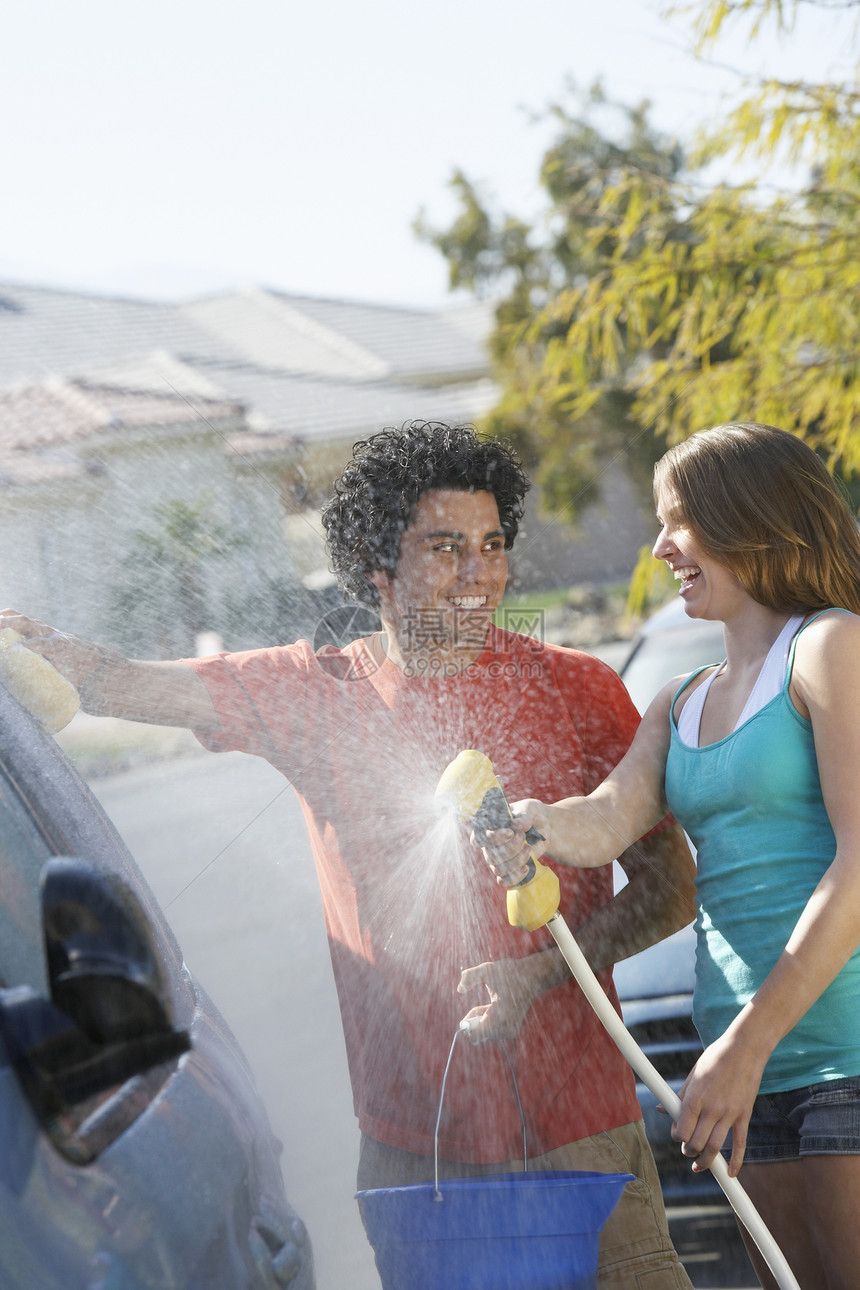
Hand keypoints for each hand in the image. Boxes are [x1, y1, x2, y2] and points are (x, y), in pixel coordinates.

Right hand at [0, 610, 106, 689]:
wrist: (90, 656)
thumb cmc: (77, 672)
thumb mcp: (71, 683)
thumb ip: (57, 694)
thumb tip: (41, 721)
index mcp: (60, 647)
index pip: (44, 644)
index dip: (32, 644)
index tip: (18, 647)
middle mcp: (51, 635)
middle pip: (30, 625)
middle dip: (10, 624)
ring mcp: (44, 629)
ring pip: (23, 619)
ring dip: (5, 619)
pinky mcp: (38, 627)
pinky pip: (20, 619)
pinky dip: (6, 617)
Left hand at [457, 957, 534, 1042]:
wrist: (532, 977)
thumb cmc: (508, 972)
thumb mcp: (487, 970)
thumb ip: (470, 977)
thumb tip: (459, 989)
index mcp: (500, 1016)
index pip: (475, 1035)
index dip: (467, 1026)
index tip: (466, 1016)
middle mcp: (506, 1028)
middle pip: (478, 1035)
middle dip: (474, 1021)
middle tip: (478, 1007)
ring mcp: (511, 1031)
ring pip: (485, 1034)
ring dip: (481, 1020)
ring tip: (488, 1005)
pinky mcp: (513, 1031)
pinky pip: (492, 1032)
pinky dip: (488, 1022)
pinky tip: (493, 1009)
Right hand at [474, 799, 548, 887]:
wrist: (543, 826)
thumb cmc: (531, 814)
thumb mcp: (529, 810)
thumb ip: (523, 816)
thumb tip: (516, 826)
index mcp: (488, 828)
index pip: (478, 838)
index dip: (492, 838)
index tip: (510, 832)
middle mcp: (489, 846)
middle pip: (491, 856)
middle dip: (511, 848)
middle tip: (523, 836)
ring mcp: (497, 860)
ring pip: (499, 869)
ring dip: (517, 861)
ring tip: (528, 848)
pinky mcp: (508, 870)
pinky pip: (504, 881)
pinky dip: (516, 876)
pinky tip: (527, 866)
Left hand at [670, 1031, 766, 1176]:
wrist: (744, 1048)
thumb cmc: (715, 1058)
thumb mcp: (693, 1074)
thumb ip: (679, 1095)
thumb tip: (663, 1109)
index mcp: (695, 1097)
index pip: (682, 1131)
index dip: (678, 1137)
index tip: (678, 1135)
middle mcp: (711, 1108)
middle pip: (697, 1143)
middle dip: (689, 1151)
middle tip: (688, 1149)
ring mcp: (730, 1113)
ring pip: (715, 1148)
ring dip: (706, 1161)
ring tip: (699, 1165)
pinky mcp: (744, 1115)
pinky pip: (740, 1144)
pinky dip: (735, 1162)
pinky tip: (730, 1174)